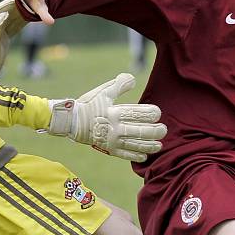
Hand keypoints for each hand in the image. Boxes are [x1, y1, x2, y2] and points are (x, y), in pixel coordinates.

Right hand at [47, 73, 166, 161]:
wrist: (71, 122)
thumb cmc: (88, 105)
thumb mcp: (103, 92)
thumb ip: (119, 85)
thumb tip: (133, 78)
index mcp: (114, 113)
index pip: (137, 114)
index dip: (150, 113)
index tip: (157, 113)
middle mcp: (115, 128)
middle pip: (140, 131)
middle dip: (155, 131)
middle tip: (164, 129)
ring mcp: (112, 140)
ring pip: (135, 145)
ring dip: (150, 145)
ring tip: (159, 144)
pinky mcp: (109, 149)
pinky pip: (125, 155)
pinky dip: (136, 156)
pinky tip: (145, 155)